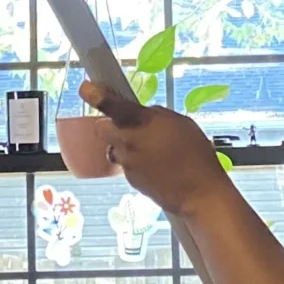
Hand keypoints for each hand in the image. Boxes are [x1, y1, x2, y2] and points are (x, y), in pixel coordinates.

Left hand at [78, 81, 228, 215]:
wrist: (199, 195)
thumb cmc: (196, 155)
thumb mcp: (181, 124)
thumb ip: (157, 117)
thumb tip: (144, 115)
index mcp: (143, 123)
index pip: (112, 106)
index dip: (95, 95)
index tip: (85, 88)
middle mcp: (129, 142)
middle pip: (102, 128)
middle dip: (110, 126)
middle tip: (128, 128)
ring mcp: (128, 163)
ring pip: (115, 149)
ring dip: (125, 147)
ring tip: (151, 152)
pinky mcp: (131, 181)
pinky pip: (127, 166)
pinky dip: (137, 164)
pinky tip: (157, 168)